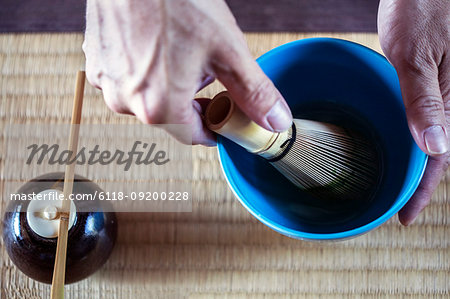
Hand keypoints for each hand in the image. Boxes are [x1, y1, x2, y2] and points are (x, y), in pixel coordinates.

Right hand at [83, 0, 291, 145]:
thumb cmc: (179, 2)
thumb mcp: (228, 51)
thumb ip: (254, 94)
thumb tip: (275, 122)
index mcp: (159, 107)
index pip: (194, 136)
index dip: (214, 127)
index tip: (223, 115)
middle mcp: (126, 102)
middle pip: (171, 116)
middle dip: (192, 100)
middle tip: (207, 71)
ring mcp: (107, 81)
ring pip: (149, 97)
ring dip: (168, 84)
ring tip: (180, 50)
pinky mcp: (96, 61)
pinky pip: (127, 78)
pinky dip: (144, 69)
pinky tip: (155, 44)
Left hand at [378, 0, 448, 224]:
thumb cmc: (421, 9)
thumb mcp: (415, 57)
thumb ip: (424, 101)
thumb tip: (436, 147)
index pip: (441, 157)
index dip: (423, 190)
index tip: (405, 216)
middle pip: (438, 152)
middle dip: (418, 182)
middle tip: (395, 204)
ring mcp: (445, 91)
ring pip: (431, 137)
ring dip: (414, 162)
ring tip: (393, 183)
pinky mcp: (433, 81)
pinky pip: (424, 116)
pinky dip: (411, 136)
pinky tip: (396, 143)